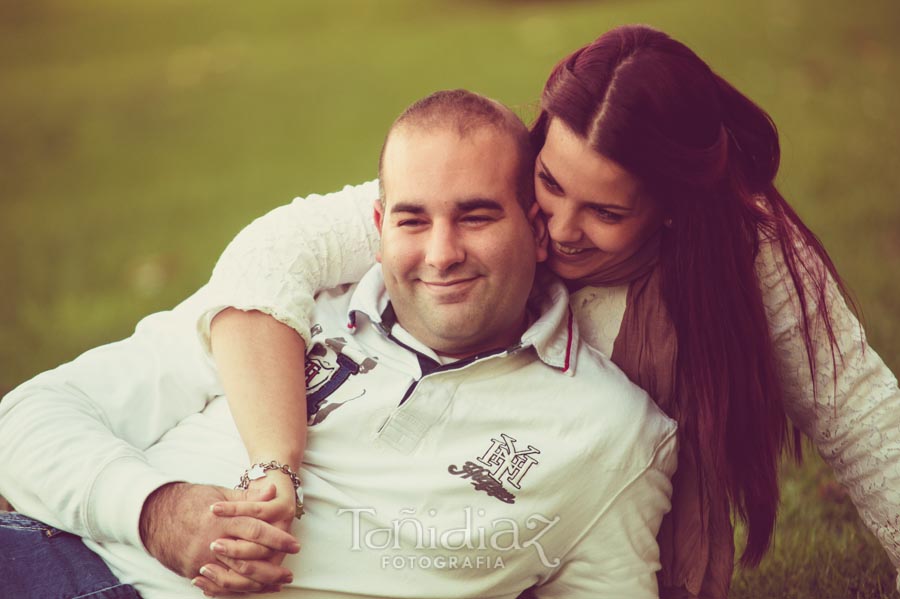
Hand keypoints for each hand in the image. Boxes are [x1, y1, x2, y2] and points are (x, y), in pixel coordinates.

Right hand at [139, 482, 297, 594]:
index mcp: (221, 520)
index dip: (278, 539)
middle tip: (289, 575)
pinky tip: (252, 590)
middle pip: (248, 560)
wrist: (154, 515)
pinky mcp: (193, 571)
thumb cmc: (191, 500)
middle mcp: (211, 542)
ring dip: (258, 584)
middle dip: (271, 569)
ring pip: (235, 578)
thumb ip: (247, 497)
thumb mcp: (219, 494)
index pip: (256, 531)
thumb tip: (272, 490)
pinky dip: (237, 591)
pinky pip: (218, 586)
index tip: (295, 546)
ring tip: (277, 585)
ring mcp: (201, 560)